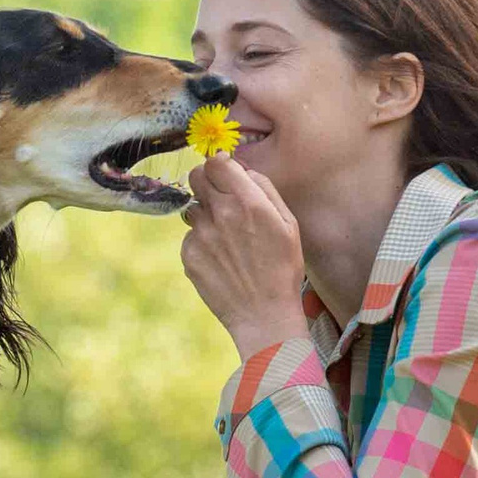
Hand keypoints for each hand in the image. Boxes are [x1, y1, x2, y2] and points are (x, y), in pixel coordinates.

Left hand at [180, 155, 308, 358]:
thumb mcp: (288, 224)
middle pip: (196, 176)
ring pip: (193, 207)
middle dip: (208, 182)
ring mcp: (202, 235)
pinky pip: (190, 235)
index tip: (226, 173)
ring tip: (227, 238)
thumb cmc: (283, 268)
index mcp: (249, 202)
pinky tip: (222, 259)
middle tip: (222, 199)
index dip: (220, 165)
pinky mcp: (189, 254)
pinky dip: (202, 242)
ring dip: (206, 214)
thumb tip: (240, 168)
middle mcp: (222, 214)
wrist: (265, 315)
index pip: (216, 162)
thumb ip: (264, 188)